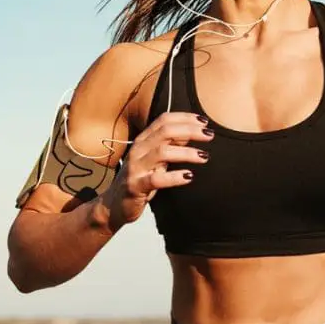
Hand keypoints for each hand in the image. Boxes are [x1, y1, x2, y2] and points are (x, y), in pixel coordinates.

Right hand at [100, 112, 212, 229]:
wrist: (114, 205)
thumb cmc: (140, 180)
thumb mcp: (154, 160)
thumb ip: (170, 146)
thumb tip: (193, 132)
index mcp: (143, 140)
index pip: (164, 120)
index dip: (185, 117)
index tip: (204, 121)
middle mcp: (138, 150)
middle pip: (165, 132)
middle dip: (190, 131)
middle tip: (210, 135)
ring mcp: (135, 168)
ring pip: (162, 152)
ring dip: (186, 153)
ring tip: (204, 157)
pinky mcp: (135, 186)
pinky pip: (156, 179)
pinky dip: (174, 177)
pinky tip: (189, 177)